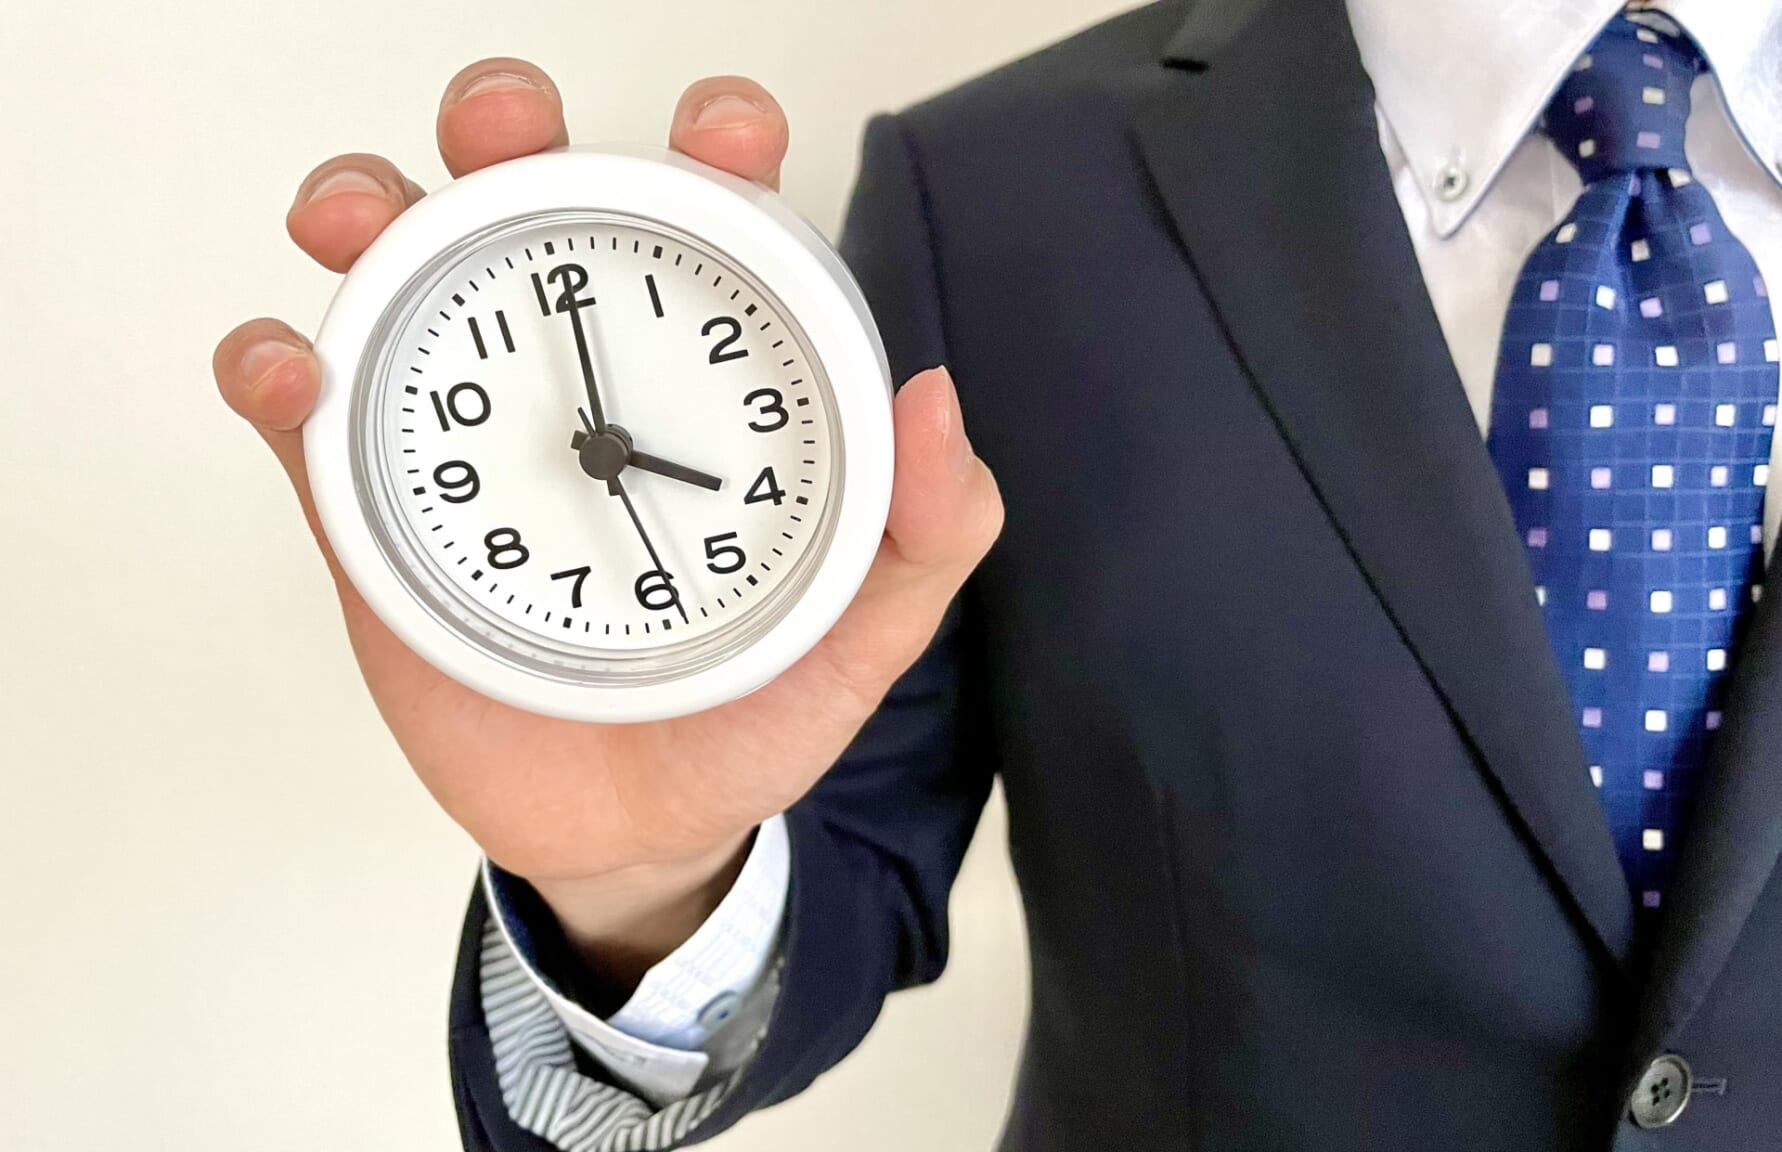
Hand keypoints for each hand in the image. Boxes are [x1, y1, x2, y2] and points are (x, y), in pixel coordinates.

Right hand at [213, 61, 1001, 986]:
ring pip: (400, 276)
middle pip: (531, 203)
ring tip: (364, 218)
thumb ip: (925, 533)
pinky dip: (277, 370)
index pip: (709, 223)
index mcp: (707, 381)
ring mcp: (471, 434)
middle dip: (507, 130)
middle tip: (505, 131)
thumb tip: (934, 399)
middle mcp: (584, 379)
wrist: (638, 837)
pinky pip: (307, 417)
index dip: (715, 144)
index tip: (723, 132)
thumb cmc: (750, 717)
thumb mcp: (861, 635)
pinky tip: (291, 373)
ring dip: (370, 210)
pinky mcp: (380, 511)